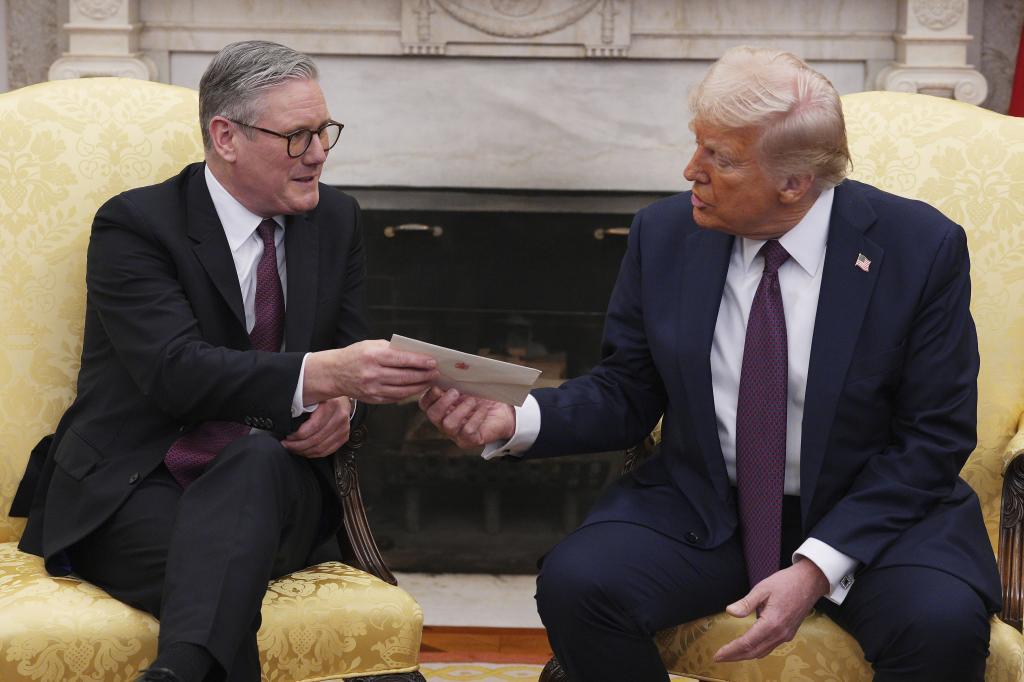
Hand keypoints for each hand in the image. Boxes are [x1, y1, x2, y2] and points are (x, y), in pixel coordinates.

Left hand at [282, 396, 351, 458]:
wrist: (342, 399)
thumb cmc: (324, 397)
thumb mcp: (314, 396)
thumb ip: (303, 404)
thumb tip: (286, 416)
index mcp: (331, 405)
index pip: (313, 427)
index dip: (298, 435)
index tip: (287, 436)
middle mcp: (340, 418)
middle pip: (316, 440)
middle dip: (298, 445)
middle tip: (286, 445)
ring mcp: (344, 429)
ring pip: (321, 448)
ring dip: (304, 451)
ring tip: (293, 448)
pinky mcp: (344, 437)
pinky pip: (327, 451)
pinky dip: (313, 454)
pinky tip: (304, 451)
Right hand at [305, 340, 437, 403]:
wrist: (334, 373)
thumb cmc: (355, 355)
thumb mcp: (371, 345)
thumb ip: (392, 349)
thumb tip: (416, 354)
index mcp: (373, 356)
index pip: (402, 359)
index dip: (420, 361)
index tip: (433, 362)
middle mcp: (372, 374)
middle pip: (405, 377)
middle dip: (423, 375)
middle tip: (435, 373)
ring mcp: (372, 389)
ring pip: (402, 390)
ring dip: (419, 386)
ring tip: (429, 381)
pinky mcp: (373, 399)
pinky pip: (395, 397)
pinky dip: (408, 393)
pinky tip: (416, 388)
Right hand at [419, 387, 514, 448]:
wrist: (503, 413)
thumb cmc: (482, 398)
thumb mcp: (467, 387)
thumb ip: (454, 382)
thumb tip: (446, 371)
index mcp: (441, 408)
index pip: (425, 405)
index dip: (429, 395)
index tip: (439, 386)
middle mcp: (445, 422)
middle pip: (433, 415)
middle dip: (443, 402)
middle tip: (456, 392)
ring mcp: (457, 434)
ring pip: (449, 425)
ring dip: (461, 410)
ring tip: (472, 401)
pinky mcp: (470, 440)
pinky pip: (467, 431)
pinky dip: (476, 417)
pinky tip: (483, 409)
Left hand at [713, 560, 829, 661]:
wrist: (810, 582)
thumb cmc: (786, 582)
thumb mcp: (762, 588)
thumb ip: (746, 603)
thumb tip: (730, 612)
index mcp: (771, 623)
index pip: (747, 643)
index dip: (731, 650)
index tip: (717, 655)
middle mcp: (779, 634)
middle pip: (754, 652)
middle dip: (735, 656)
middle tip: (719, 657)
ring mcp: (785, 635)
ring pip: (763, 652)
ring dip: (746, 655)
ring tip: (731, 654)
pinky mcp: (789, 633)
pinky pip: (770, 647)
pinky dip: (757, 650)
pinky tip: (749, 646)